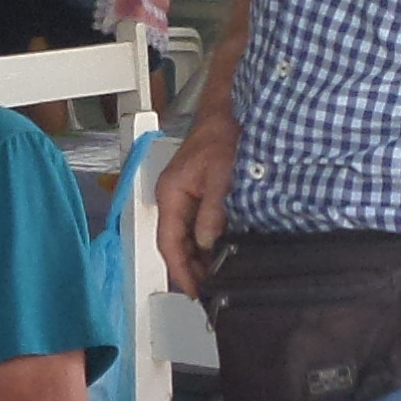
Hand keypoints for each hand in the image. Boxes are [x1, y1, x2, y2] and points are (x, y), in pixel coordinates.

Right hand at [156, 122, 235, 295]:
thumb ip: (212, 212)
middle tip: (211, 292)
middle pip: (177, 244)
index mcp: (171, 194)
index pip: (169, 243)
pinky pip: (200, 225)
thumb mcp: (221, 175)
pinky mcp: (201, 192)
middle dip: (192, 270)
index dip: (181, 272)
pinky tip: (224, 253)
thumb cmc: (222, 132)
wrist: (231, 109)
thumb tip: (208, 244)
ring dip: (201, 258)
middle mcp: (174, 197)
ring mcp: (187, 195)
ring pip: (189, 236)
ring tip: (219, 278)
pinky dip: (209, 242)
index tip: (194, 292)